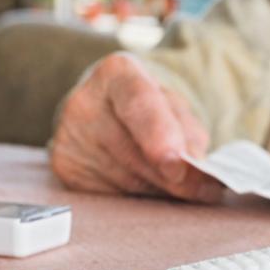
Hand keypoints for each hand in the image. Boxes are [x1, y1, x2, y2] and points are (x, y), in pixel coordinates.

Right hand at [50, 52, 222, 201]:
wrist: (107, 108)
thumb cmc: (149, 106)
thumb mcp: (175, 106)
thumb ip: (189, 134)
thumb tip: (195, 169)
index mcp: (117, 73)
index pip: (138, 104)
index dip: (159, 136)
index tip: (178, 164)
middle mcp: (84, 102)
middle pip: (133, 151)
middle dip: (172, 177)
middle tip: (205, 189)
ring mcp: (68, 136)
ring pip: (124, 178)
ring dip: (158, 188)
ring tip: (177, 183)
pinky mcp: (64, 166)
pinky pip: (109, 194)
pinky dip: (136, 196)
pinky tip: (145, 184)